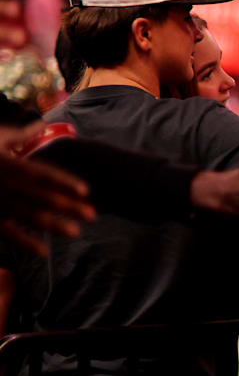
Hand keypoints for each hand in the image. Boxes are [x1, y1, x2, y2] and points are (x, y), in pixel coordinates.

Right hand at [0, 123, 95, 254]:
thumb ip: (19, 134)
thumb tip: (42, 124)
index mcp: (7, 164)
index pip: (41, 174)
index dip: (64, 181)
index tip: (86, 190)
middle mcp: (4, 184)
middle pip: (40, 197)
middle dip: (67, 206)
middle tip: (93, 214)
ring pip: (27, 216)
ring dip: (53, 225)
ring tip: (76, 232)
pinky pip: (7, 232)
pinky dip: (25, 242)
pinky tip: (44, 251)